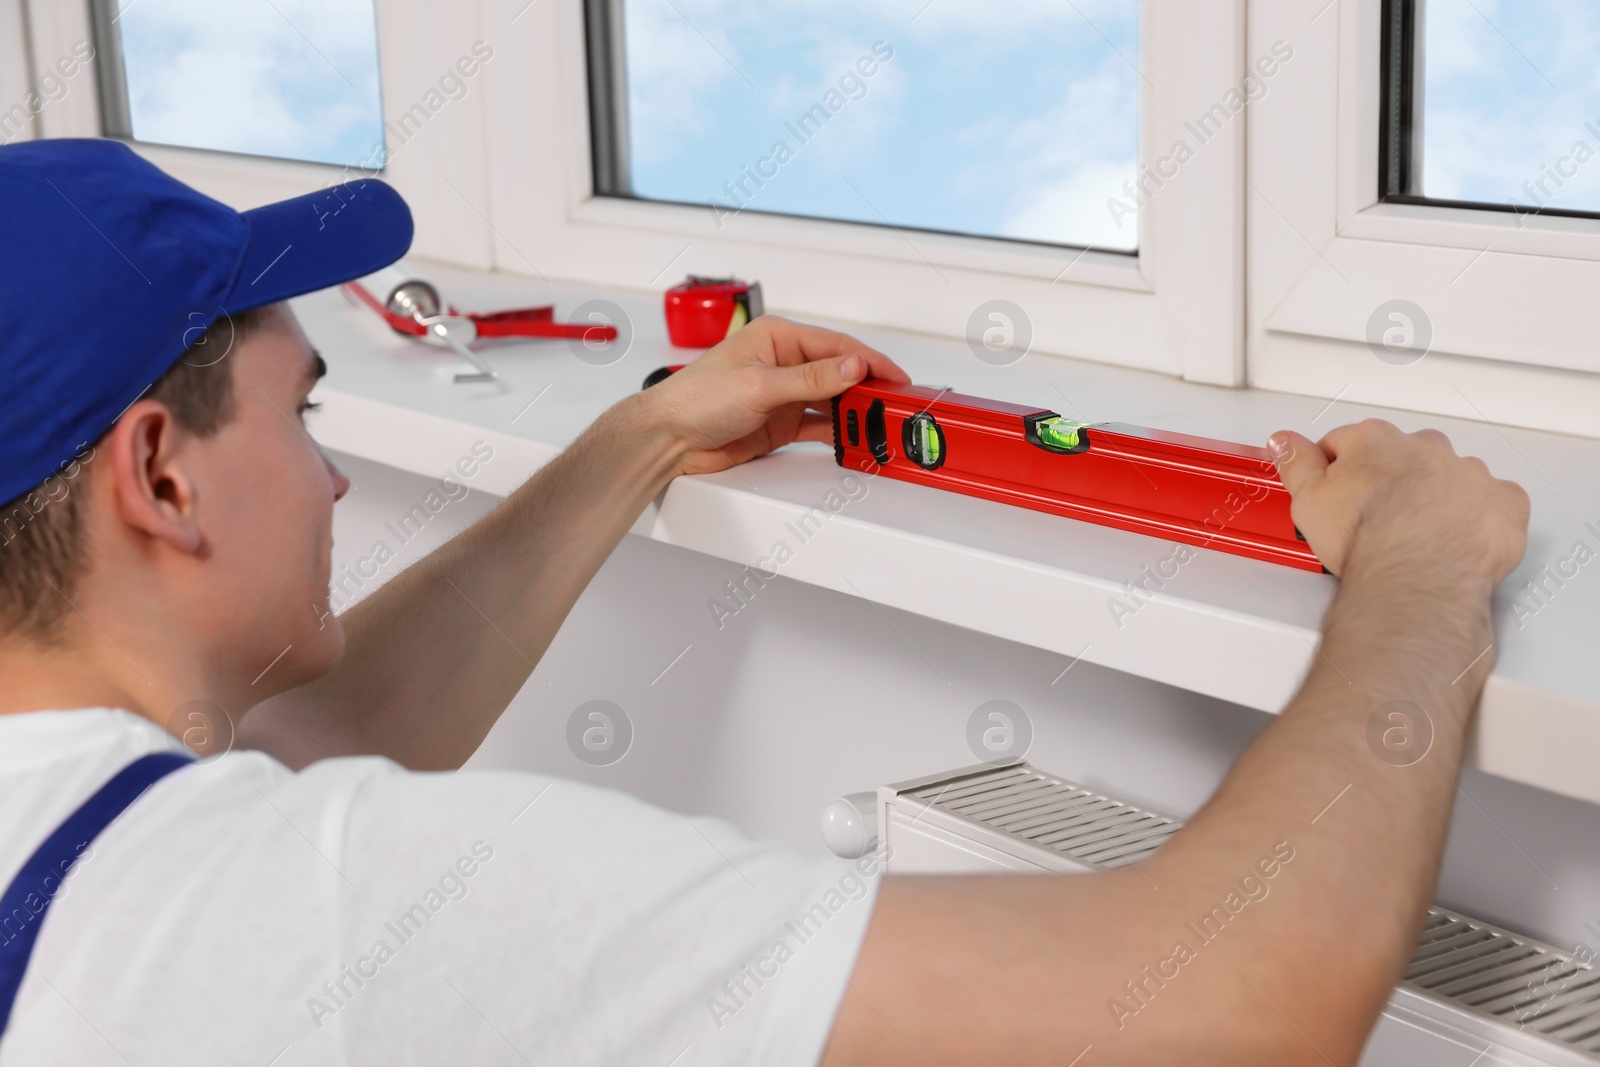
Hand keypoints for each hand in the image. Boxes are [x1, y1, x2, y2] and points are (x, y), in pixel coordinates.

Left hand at [635, 316, 910, 475]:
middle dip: (868, 387)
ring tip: (880, 421)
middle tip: (895, 402)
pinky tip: (853, 436)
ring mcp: (782, 395)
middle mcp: (783, 363)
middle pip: (838, 372)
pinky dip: (837, 432)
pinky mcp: (779, 423)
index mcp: (776, 337)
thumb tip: (852, 367)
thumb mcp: (759, 385)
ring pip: (831, 400)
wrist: (668, 439)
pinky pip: (818, 425)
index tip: (895, 376)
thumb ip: (810, 379)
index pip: (836, 345)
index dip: (869, 360)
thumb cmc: (695, 399)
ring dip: (854, 411)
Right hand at [1269, 420, 1528, 584]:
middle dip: (1389, 480)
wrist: (1419, 574)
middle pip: (1401, 455)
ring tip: (1415, 535)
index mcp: (1375, 441)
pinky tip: (1457, 537)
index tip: (1333, 491)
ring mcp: (1467, 472)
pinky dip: (1478, 515)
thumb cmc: (1369, 538)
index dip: (1334, 468)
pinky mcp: (1501, 501)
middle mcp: (1424, 448)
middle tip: (1373, 518)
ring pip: (1448, 475)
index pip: (1346, 441)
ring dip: (1435, 495)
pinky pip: (1493, 500)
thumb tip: (1284, 441)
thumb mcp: (1307, 500)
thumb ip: (1295, 464)